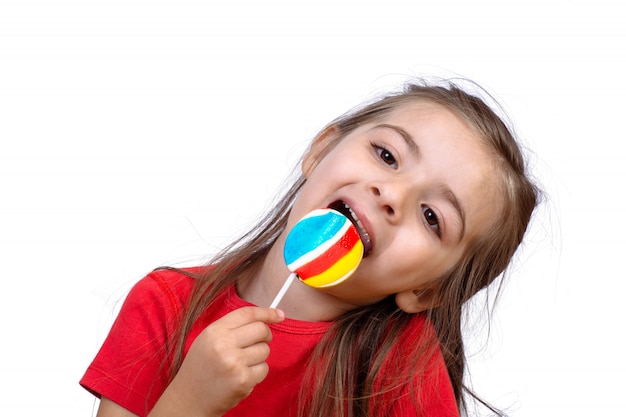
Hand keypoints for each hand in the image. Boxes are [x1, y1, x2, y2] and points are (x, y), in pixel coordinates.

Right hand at [149, 306, 284, 416]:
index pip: (248, 314)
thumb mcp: (208, 340)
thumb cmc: (201, 368)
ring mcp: (234, 363)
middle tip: (258, 343)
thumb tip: (266, 319)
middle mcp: (224, 344)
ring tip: (241, 364)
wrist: (189, 399)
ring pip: (265, 350)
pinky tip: (242, 376)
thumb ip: (233, 328)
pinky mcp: (243, 380)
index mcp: (215, 331)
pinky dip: (257, 373)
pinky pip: (264, 369)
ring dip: (259, 357)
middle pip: (261, 330)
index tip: (279, 315)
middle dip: (265, 336)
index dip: (267, 312)